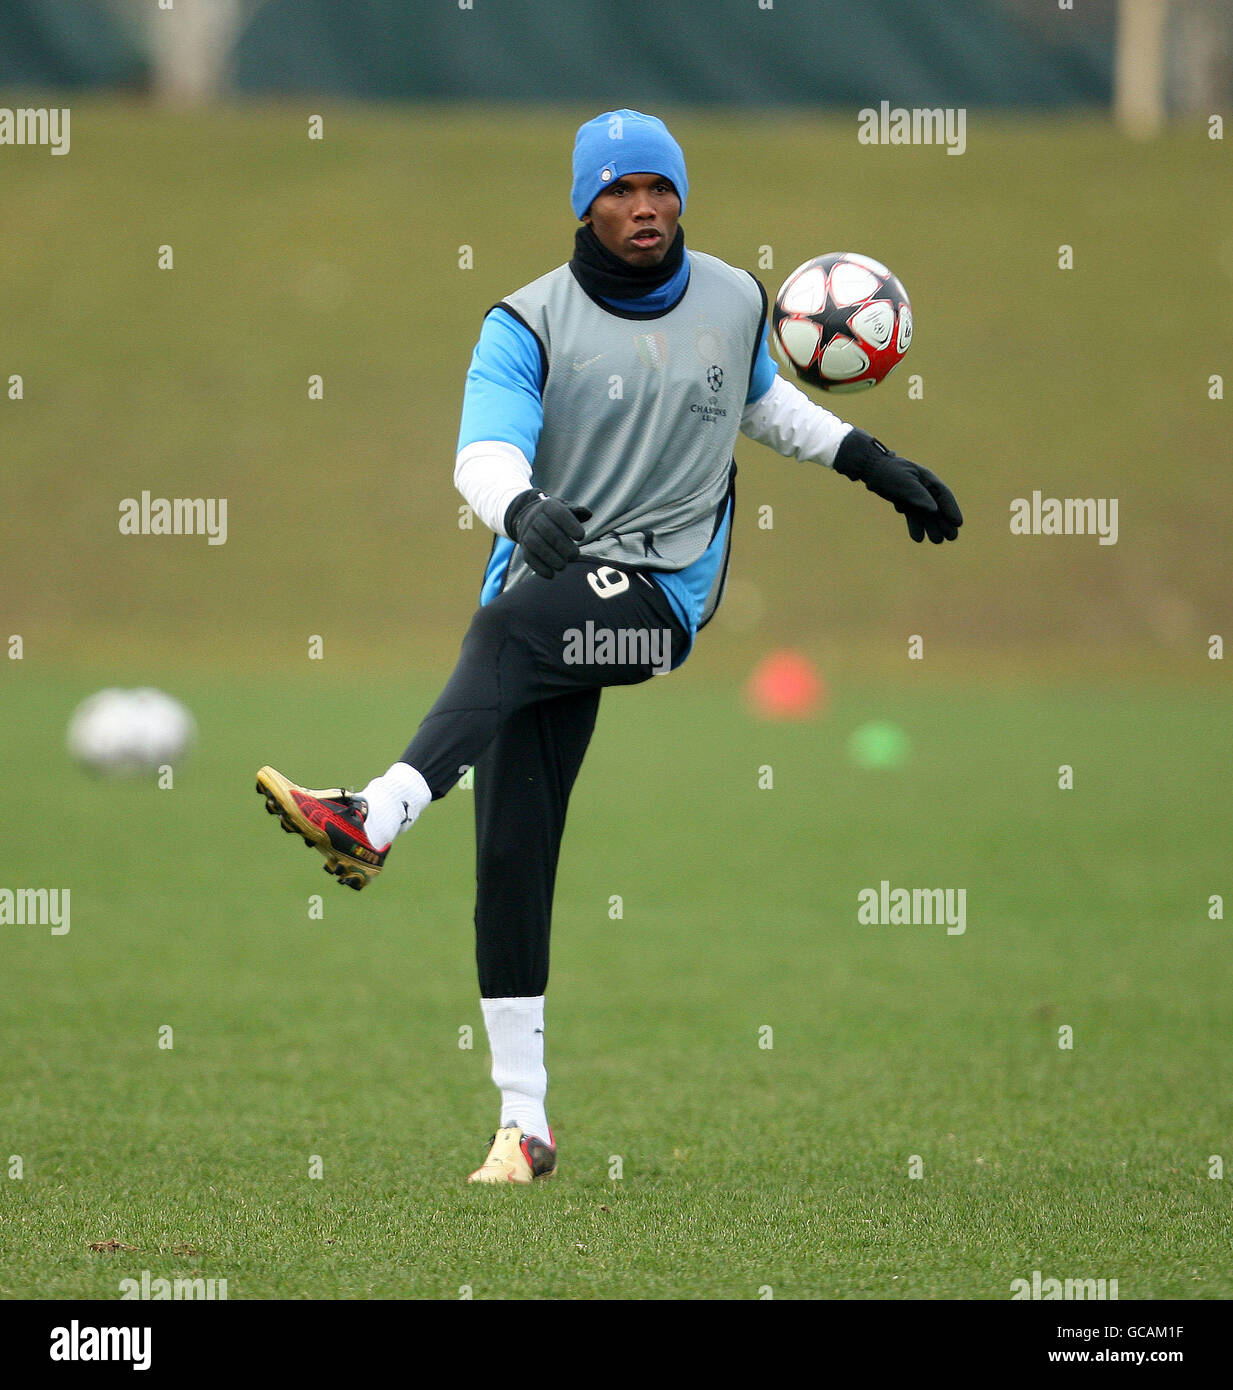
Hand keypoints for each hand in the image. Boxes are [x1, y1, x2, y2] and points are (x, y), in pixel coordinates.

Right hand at [504, 489, 592, 577]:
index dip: (570, 525)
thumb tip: (587, 514)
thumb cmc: (557, 518)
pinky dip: (540, 568)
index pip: (559, 514)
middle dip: (562, 544)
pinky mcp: (524, 547)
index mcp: (548, 506)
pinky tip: (551, 575)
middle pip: (547, 530)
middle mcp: (535, 518)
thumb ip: (578, 512)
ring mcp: (527, 533)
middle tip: (575, 555)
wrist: (530, 519)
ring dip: (550, 557)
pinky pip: (529, 557)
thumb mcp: (567, 509)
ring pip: (537, 544)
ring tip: (563, 566)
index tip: (581, 536)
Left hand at [832, 429, 962, 543]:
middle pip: (937, 507)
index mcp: (927, 479)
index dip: (951, 509)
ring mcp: (914, 494)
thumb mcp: (904, 482)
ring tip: (936, 541)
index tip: (958, 523)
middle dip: (945, 522)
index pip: (943, 495)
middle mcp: (923, 487)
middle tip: (952, 537)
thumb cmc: (888, 472)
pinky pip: (913, 515)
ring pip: (926, 513)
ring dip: (931, 527)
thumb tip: (934, 510)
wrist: (870, 469)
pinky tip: (917, 538)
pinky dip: (915, 526)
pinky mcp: (904, 500)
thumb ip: (918, 495)